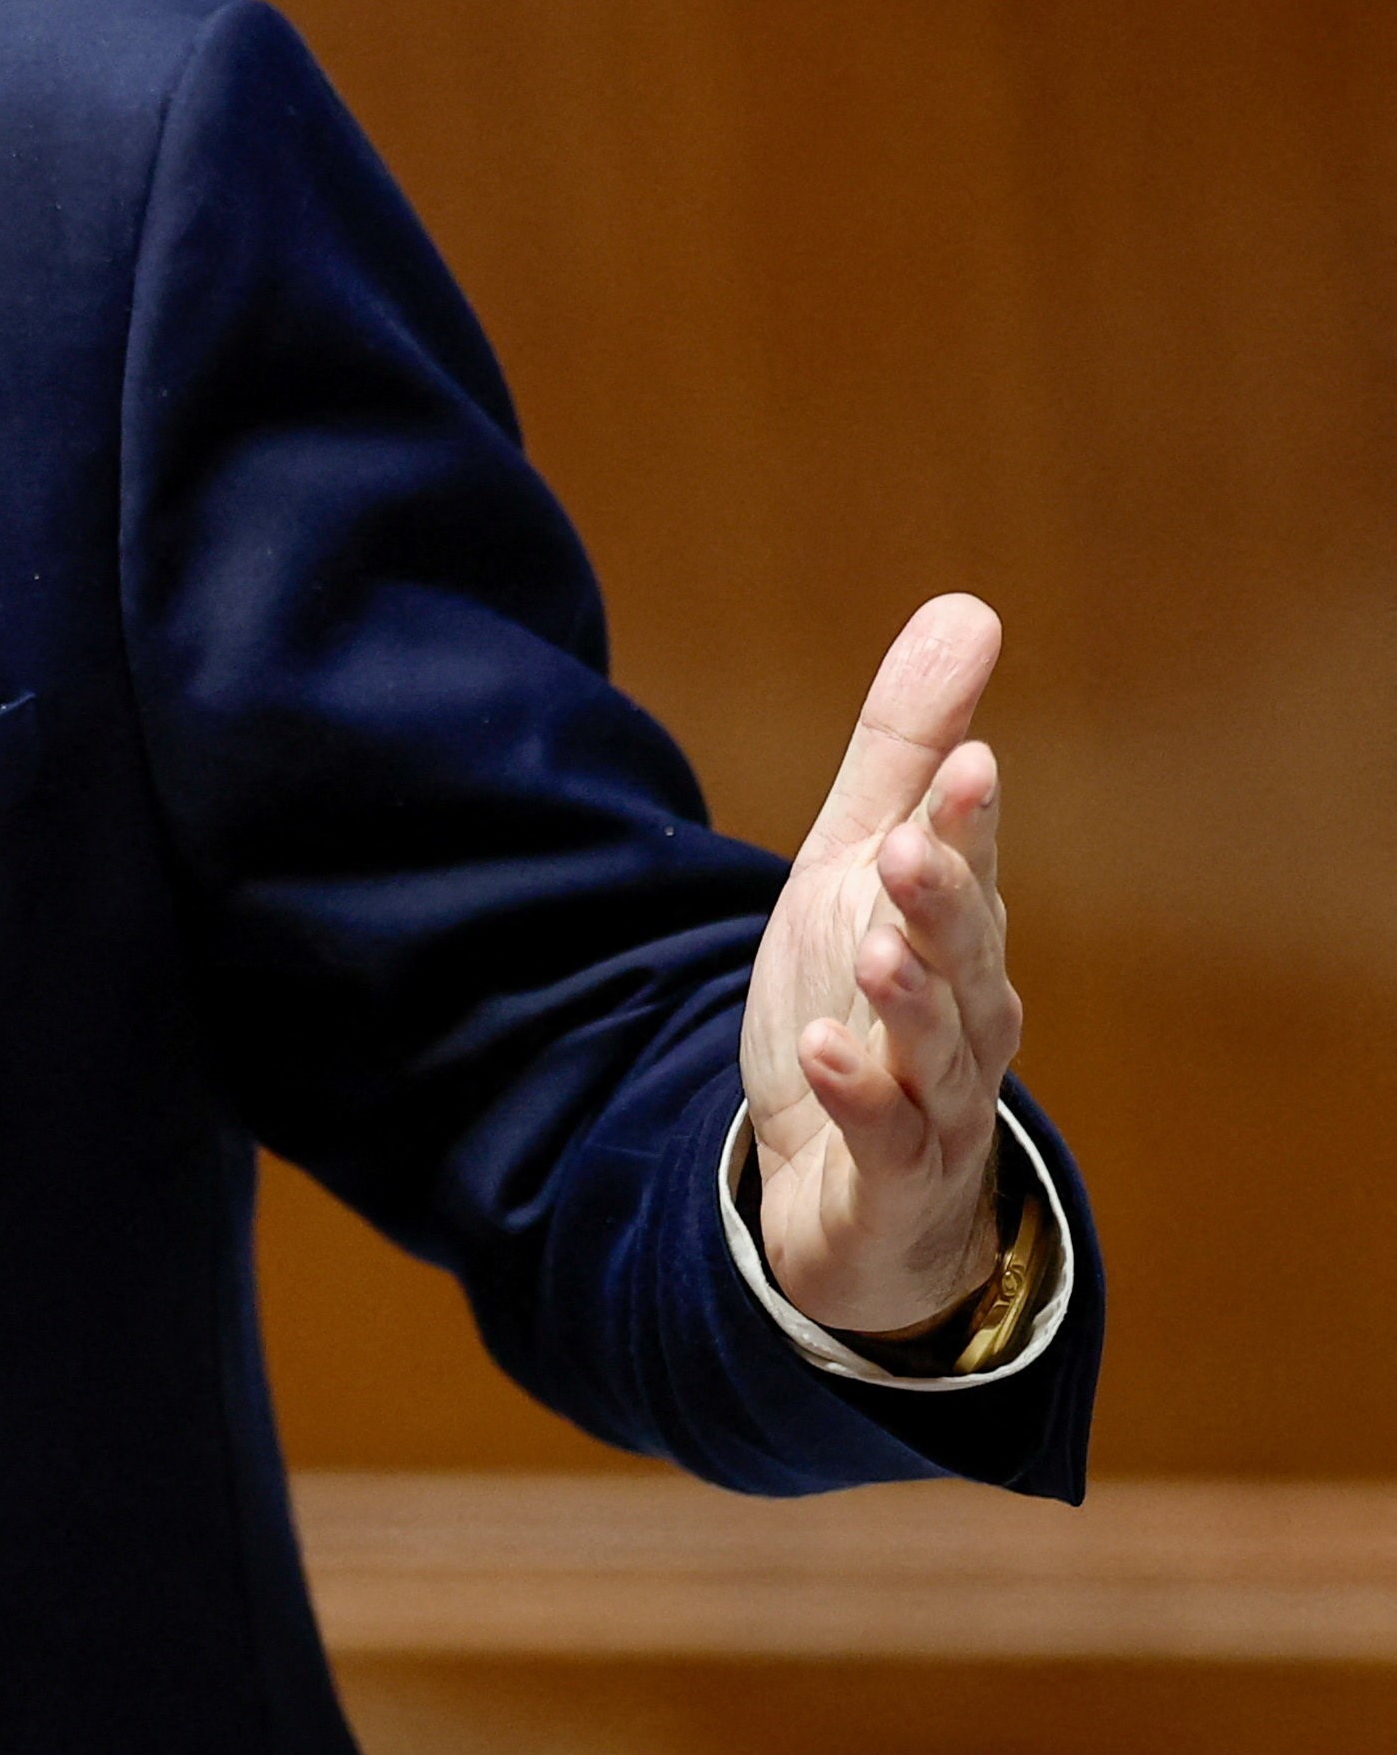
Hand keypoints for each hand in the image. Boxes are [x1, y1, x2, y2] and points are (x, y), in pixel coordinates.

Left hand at [740, 592, 1022, 1334]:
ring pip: (934, 1045)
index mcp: (955, 929)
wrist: (848, 1185)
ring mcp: (934, 1097)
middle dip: (942, 901)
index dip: (968, 820)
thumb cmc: (862, 1000)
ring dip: (908, 999)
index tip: (970, 762)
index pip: (966, 863)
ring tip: (875, 951)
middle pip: (960, 951)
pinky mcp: (889, 1173)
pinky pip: (882, 1136)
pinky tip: (823, 1054)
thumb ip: (908, 749)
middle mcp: (964, 1011)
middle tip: (913, 849)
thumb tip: (970, 607)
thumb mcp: (860, 861)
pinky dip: (858, 1097)